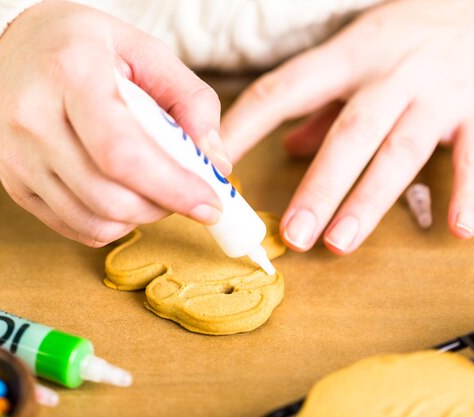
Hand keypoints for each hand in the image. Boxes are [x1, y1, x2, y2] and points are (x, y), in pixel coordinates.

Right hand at [0, 1, 231, 246]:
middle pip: (109, 196)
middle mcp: (33, 119)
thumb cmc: (80, 47)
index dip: (172, 187)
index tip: (210, 204)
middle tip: (187, 195)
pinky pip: (74, 227)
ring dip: (139, 219)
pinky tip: (122, 198)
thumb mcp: (142, 50)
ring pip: (93, 221)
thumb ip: (190, 99)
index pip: (122, 151)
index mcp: (70, 73)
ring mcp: (17, 158)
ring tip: (154, 192)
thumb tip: (216, 164)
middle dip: (163, 207)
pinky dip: (111, 225)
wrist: (4, 51)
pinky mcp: (14, 185)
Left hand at [221, 0, 473, 253]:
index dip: (245, 127)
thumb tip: (287, 149)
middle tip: (290, 233)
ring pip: (399, 152)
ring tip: (339, 243)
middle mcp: (389, 75)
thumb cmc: (404, 36)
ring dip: (368, 201)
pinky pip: (473, 155)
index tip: (216, 167)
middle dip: (318, 187)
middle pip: (348, 134)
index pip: (282, 91)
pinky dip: (469, 192)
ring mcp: (435, 94)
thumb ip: (320, 104)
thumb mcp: (354, 54)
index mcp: (346, 58)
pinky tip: (457, 230)